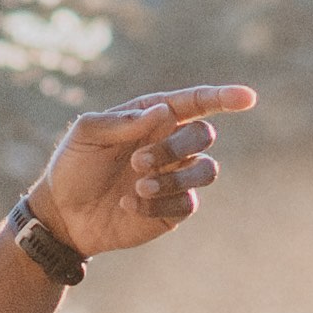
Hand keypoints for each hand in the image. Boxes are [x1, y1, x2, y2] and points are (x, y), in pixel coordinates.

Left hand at [30, 84, 254, 256]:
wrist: (64, 213)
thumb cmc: (74, 165)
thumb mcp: (86, 133)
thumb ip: (122, 120)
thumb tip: (164, 112)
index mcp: (154, 117)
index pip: (197, 103)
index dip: (224, 98)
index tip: (248, 98)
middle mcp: (171, 144)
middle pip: (204, 135)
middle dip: (176, 147)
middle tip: (137, 162)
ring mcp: (175, 177)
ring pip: (207, 171)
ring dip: (174, 177)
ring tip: (138, 185)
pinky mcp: (172, 210)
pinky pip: (187, 203)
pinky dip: (156, 204)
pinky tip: (127, 204)